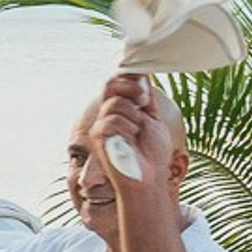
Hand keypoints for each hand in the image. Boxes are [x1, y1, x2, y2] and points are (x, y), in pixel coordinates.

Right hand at [93, 72, 175, 186]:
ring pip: (116, 103)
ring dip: (135, 117)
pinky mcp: (98, 135)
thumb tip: (144, 74)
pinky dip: (128, 129)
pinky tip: (131, 141)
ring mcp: (102, 123)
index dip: (130, 75)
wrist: (149, 177)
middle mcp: (109, 113)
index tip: (146, 84)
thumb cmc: (153, 153)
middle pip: (112, 83)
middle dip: (132, 87)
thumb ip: (146, 98)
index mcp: (122, 108)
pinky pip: (113, 120)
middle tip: (145, 102)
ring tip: (138, 133)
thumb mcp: (154, 118)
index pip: (118, 80)